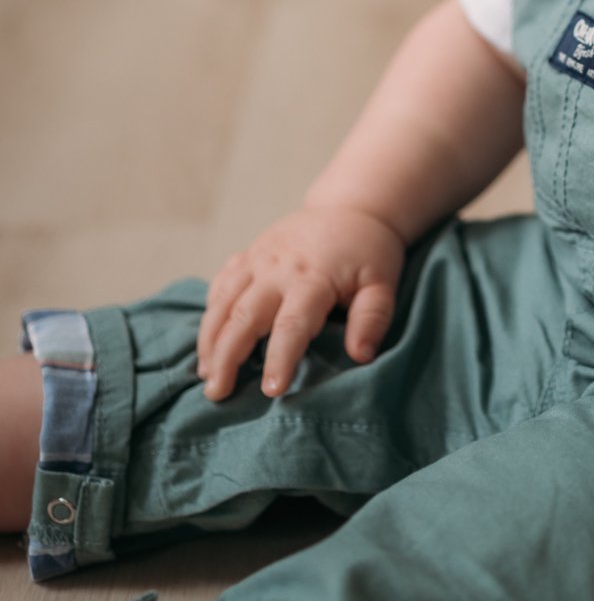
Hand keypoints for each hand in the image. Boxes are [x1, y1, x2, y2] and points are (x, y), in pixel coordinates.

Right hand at [196, 205, 404, 400]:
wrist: (349, 207)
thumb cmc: (368, 251)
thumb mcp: (382, 282)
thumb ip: (373, 317)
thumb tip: (360, 355)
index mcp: (313, 277)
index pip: (291, 325)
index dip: (279, 359)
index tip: (270, 391)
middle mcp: (277, 268)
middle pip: (243, 317)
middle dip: (226, 357)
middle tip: (217, 394)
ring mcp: (258, 259)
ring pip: (222, 301)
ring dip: (210, 340)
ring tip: (205, 375)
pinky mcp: (248, 254)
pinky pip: (221, 283)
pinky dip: (210, 312)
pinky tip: (209, 340)